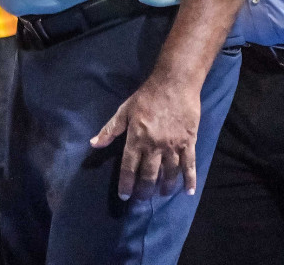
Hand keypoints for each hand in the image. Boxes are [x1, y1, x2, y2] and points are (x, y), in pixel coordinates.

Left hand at [90, 74, 201, 200]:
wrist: (174, 83)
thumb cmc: (147, 96)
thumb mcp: (124, 110)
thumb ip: (110, 129)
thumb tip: (94, 144)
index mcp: (136, 138)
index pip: (129, 167)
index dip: (126, 184)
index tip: (124, 196)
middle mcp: (154, 146)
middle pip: (149, 175)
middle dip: (144, 191)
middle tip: (142, 200)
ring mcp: (173, 145)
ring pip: (169, 173)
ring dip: (165, 187)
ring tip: (161, 194)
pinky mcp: (188, 142)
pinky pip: (189, 165)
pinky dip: (189, 180)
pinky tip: (188, 192)